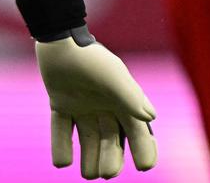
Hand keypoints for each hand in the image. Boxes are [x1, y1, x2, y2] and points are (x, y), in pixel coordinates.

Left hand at [36, 32, 156, 178]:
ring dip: (89, 159)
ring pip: (88, 140)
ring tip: (89, 174)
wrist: (59, 39)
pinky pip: (62, 130)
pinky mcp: (61, 104)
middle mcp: (104, 106)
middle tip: (108, 174)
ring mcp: (82, 107)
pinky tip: (62, 163)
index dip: (144, 148)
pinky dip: (61, 147)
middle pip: (111, 140)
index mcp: (122, 100)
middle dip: (112, 159)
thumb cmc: (90, 56)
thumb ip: (130, 95)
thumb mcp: (113, 75)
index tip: (144, 166)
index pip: (137, 130)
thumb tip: (150, 118)